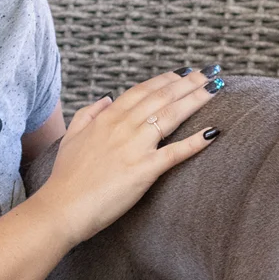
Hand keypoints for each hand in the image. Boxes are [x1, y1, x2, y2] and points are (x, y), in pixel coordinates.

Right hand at [29, 66, 223, 244]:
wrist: (61, 207)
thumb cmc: (65, 177)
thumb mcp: (71, 136)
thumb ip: (88, 113)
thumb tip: (107, 98)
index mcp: (107, 118)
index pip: (142, 90)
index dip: (166, 79)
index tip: (184, 72)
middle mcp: (123, 126)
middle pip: (162, 97)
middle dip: (189, 82)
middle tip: (211, 73)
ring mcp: (135, 146)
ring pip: (172, 115)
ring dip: (196, 99)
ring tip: (216, 88)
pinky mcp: (144, 170)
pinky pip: (175, 152)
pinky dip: (195, 142)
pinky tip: (213, 132)